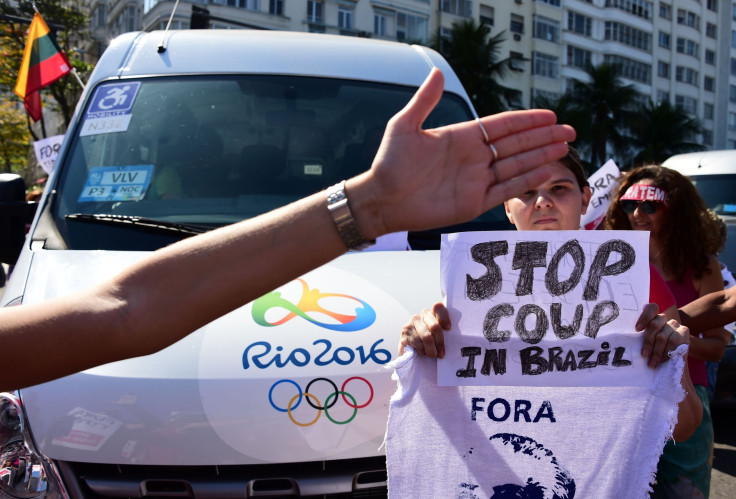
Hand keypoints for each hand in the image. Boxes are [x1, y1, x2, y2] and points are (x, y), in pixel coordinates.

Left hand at [348, 68, 575, 238]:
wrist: (382, 199)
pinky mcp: (473, 202)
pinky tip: (544, 171)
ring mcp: (475, 180)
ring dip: (540, 157)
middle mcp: (473, 158)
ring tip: (563, 147)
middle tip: (569, 131)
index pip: (502, 126)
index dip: (527, 121)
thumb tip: (437, 72)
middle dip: (543, 137)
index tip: (550, 115)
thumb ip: (424, 100)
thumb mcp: (405, 126)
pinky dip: (525, 181)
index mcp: (462, 137)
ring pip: (516, 165)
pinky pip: (505, 190)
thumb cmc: (389, 163)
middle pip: (516, 145)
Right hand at [399, 302, 450, 357]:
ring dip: (431, 350)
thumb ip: (445, 333)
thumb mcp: (440, 336)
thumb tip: (454, 338)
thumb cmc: (432, 343)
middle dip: (439, 342)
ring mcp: (412, 322)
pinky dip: (422, 351)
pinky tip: (422, 352)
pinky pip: (417, 343)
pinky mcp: (405, 331)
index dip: (444, 318)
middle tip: (441, 353)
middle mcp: (422, 315)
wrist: (413, 351)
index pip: (439, 308)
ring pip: (426, 337)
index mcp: (434, 312)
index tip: (448, 329)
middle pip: (435, 327)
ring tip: (432, 354)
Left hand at [637, 303, 690, 367]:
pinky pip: (674, 341)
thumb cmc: (654, 352)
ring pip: (662, 336)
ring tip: (652, 363)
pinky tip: (663, 360)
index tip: (637, 330)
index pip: (651, 308)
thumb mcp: (646, 344)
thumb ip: (640, 338)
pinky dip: (667, 352)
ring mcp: (675, 324)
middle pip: (654, 325)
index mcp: (652, 318)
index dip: (645, 317)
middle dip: (648, 342)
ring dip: (656, 352)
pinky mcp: (684, 332)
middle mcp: (663, 319)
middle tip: (644, 355)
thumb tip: (627, 342)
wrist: (675, 361)